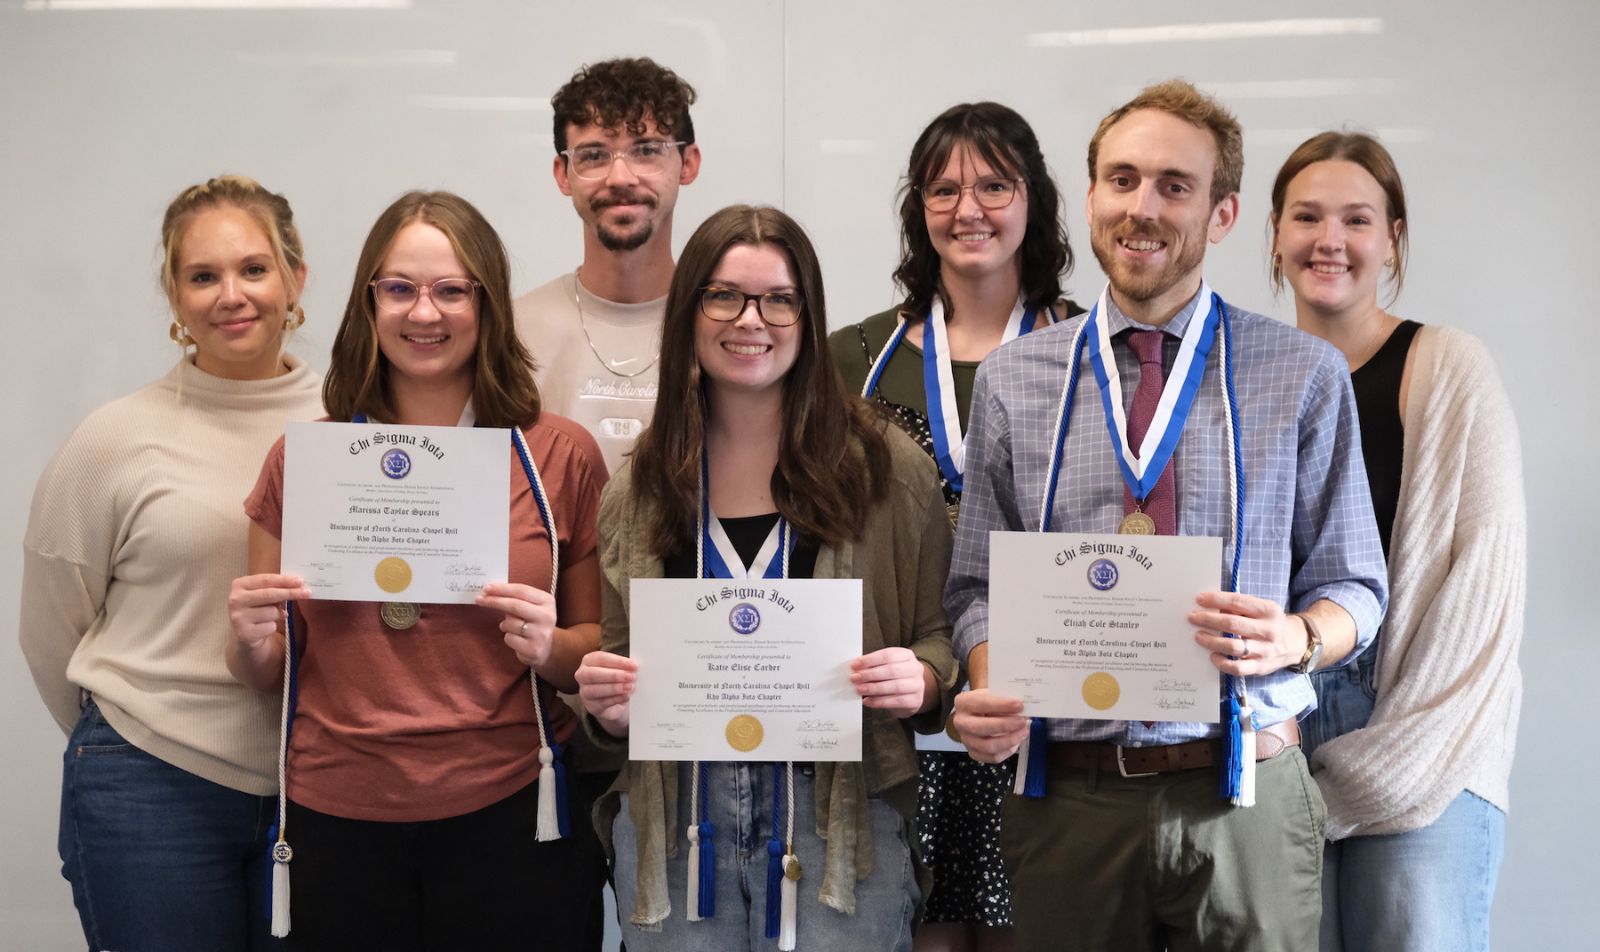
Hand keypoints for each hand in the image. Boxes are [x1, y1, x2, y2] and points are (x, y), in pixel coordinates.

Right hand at [228, 573, 309, 648]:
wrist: (244, 636)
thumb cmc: (258, 610)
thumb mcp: (263, 596)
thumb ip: (276, 588)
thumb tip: (299, 585)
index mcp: (239, 585)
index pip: (266, 579)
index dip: (285, 580)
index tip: (301, 581)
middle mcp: (235, 599)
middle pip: (269, 594)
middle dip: (290, 593)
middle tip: (307, 593)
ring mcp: (238, 617)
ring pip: (272, 612)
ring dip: (279, 615)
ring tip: (272, 618)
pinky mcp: (244, 633)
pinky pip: (270, 627)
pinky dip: (273, 627)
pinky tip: (265, 628)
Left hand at [477, 582, 557, 668]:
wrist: (548, 648)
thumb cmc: (534, 622)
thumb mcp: (532, 606)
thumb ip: (517, 598)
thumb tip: (490, 592)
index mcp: (547, 601)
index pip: (522, 591)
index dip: (502, 588)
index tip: (487, 588)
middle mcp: (547, 616)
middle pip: (515, 605)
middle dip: (495, 601)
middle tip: (479, 599)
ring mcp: (541, 634)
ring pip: (510, 623)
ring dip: (504, 624)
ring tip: (511, 627)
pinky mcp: (533, 649)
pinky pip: (509, 638)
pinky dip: (508, 637)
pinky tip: (517, 639)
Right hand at [575, 650, 636, 735]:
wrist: (617, 702)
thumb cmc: (618, 680)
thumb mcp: (621, 670)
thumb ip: (625, 666)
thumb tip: (635, 667)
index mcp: (589, 661)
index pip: (601, 658)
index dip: (618, 662)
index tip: (633, 665)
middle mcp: (583, 675)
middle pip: (593, 674)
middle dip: (613, 675)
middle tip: (631, 676)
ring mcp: (584, 692)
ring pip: (594, 690)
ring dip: (614, 688)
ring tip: (629, 687)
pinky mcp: (591, 706)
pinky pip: (601, 703)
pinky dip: (615, 699)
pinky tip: (625, 696)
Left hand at [850, 647, 928, 717]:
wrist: (911, 694)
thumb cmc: (895, 677)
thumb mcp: (887, 667)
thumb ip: (874, 666)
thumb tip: (855, 669)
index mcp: (907, 655)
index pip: (888, 655)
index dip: (870, 660)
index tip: (855, 665)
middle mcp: (915, 669)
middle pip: (892, 670)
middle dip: (870, 674)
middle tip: (855, 678)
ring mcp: (917, 685)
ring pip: (895, 686)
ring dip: (874, 688)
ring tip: (859, 689)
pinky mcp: (915, 701)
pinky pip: (895, 701)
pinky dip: (879, 702)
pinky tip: (867, 701)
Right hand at [951, 689, 1028, 763]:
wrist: (980, 712)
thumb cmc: (989, 701)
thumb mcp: (993, 693)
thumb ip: (1005, 698)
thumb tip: (1023, 707)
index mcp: (963, 702)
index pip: (982, 703)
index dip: (1002, 705)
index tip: (1019, 704)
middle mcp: (960, 722)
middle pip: (982, 728)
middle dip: (1005, 725)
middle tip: (1022, 721)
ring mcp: (966, 740)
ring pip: (989, 746)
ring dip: (1010, 740)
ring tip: (1023, 731)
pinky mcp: (974, 753)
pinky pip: (993, 757)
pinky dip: (1008, 750)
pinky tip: (1016, 742)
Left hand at [1189, 590, 1304, 676]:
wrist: (1295, 643)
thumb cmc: (1270, 622)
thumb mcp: (1261, 609)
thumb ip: (1240, 607)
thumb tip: (1211, 606)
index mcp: (1268, 611)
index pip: (1238, 602)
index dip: (1216, 600)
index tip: (1199, 599)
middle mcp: (1268, 631)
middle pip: (1232, 624)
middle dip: (1208, 619)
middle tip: (1193, 617)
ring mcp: (1265, 651)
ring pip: (1233, 647)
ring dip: (1211, 641)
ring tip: (1199, 636)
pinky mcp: (1260, 667)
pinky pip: (1237, 668)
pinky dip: (1221, 662)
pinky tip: (1212, 656)